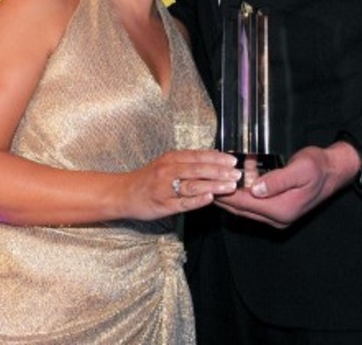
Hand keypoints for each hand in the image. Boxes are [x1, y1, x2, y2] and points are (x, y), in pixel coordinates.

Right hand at [124, 150, 240, 219]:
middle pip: (198, 169)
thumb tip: (214, 162)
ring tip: (230, 186)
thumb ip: (187, 163)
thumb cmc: (149, 178)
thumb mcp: (166, 164)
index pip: (198, 156)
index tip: (233, 160)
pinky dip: (197, 200)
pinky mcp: (163, 205)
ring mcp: (165, 188)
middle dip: (220, 171)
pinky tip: (210, 198)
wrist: (124, 193)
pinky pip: (183, 202)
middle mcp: (168, 170)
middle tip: (237, 174)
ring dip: (213, 185)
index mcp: (171, 158)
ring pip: (193, 185)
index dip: (217, 158)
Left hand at [215, 142, 360, 227]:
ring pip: (246, 208)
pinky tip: (235, 181)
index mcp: (282, 209)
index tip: (209, 184)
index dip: (226, 194)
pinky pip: (254, 204)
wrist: (334, 171)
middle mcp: (278, 218)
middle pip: (242, 209)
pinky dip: (243, 194)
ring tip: (213, 182)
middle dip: (223, 197)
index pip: (245, 203)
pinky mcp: (278, 210)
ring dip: (231, 195)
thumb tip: (254, 189)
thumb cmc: (317, 166)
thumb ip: (277, 180)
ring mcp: (278, 216)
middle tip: (204, 184)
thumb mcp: (299, 169)